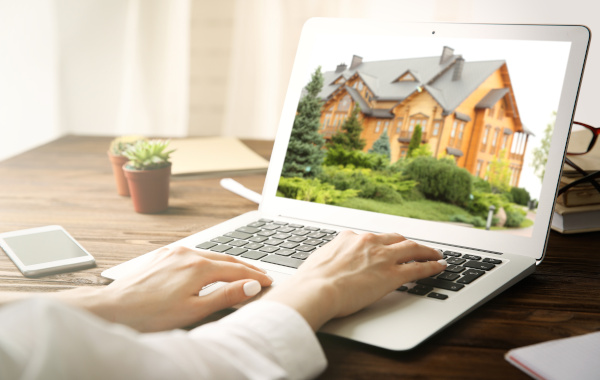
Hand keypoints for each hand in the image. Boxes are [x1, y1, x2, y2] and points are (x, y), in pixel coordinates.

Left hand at [56, 246, 272, 331]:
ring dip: (227, 263)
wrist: (113, 308)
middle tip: (260, 274)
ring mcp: (173, 252)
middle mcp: (187, 253)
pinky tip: (210, 266)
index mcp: (198, 267)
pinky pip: (193, 253)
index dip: (254, 276)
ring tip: (240, 270)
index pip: (236, 270)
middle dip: (245, 266)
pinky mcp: (163, 255)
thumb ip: (224, 295)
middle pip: (225, 259)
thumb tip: (250, 286)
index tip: (267, 281)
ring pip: (209, 254)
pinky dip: (208, 260)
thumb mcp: (193, 310)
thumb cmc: (150, 315)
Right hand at [262, 230, 445, 330]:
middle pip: (396, 238)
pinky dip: (431, 265)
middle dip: (407, 243)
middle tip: (416, 248)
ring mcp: (382, 257)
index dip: (383, 243)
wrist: (316, 290)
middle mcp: (368, 242)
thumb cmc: (311, 281)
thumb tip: (329, 263)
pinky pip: (418, 267)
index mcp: (349, 238)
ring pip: (412, 248)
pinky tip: (439, 266)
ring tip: (435, 254)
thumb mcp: (320, 261)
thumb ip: (331, 258)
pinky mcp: (392, 274)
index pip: (372, 238)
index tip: (388, 246)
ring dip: (426, 251)